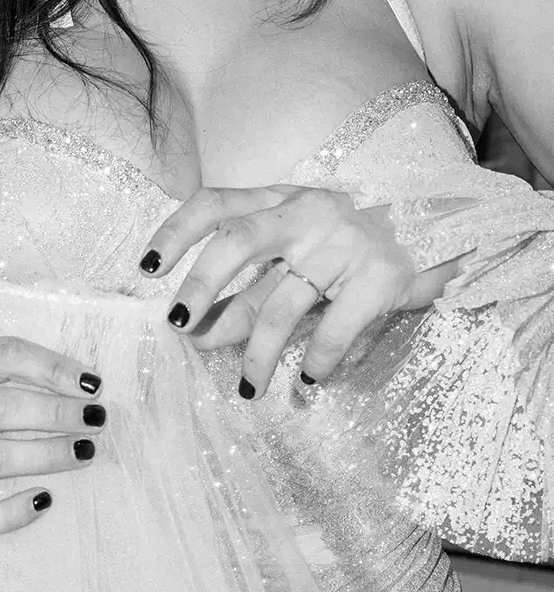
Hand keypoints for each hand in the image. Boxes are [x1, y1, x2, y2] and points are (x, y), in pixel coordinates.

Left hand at [146, 184, 463, 396]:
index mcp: (281, 202)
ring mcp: (347, 241)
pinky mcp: (383, 275)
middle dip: (201, 287)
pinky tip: (309, 382)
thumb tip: (195, 333)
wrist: (447, 230)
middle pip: (237, 241)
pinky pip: (335, 328)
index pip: (214, 204)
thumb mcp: (300, 257)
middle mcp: (308, 213)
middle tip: (178, 328)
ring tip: (249, 390)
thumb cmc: (353, 250)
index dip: (174, 233)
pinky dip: (317, 361)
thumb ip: (251, 288)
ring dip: (256, 354)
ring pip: (282, 302)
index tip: (145, 269)